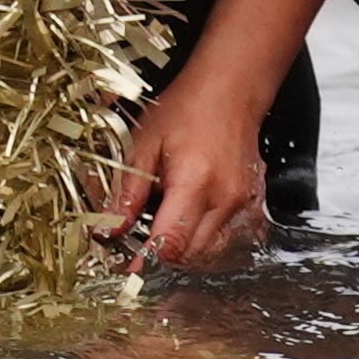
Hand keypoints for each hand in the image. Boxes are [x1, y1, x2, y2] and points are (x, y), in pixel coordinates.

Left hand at [96, 74, 272, 272]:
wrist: (231, 90)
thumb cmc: (187, 108)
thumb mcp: (144, 142)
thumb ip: (127, 192)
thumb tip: (108, 229)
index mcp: (195, 182)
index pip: (172, 244)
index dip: (146, 262)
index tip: (127, 269)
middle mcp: (224, 199)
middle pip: (190, 255)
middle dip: (162, 256)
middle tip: (136, 245)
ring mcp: (242, 204)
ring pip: (208, 250)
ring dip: (182, 247)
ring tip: (161, 224)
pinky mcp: (250, 204)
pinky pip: (223, 236)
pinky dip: (200, 235)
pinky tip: (185, 215)